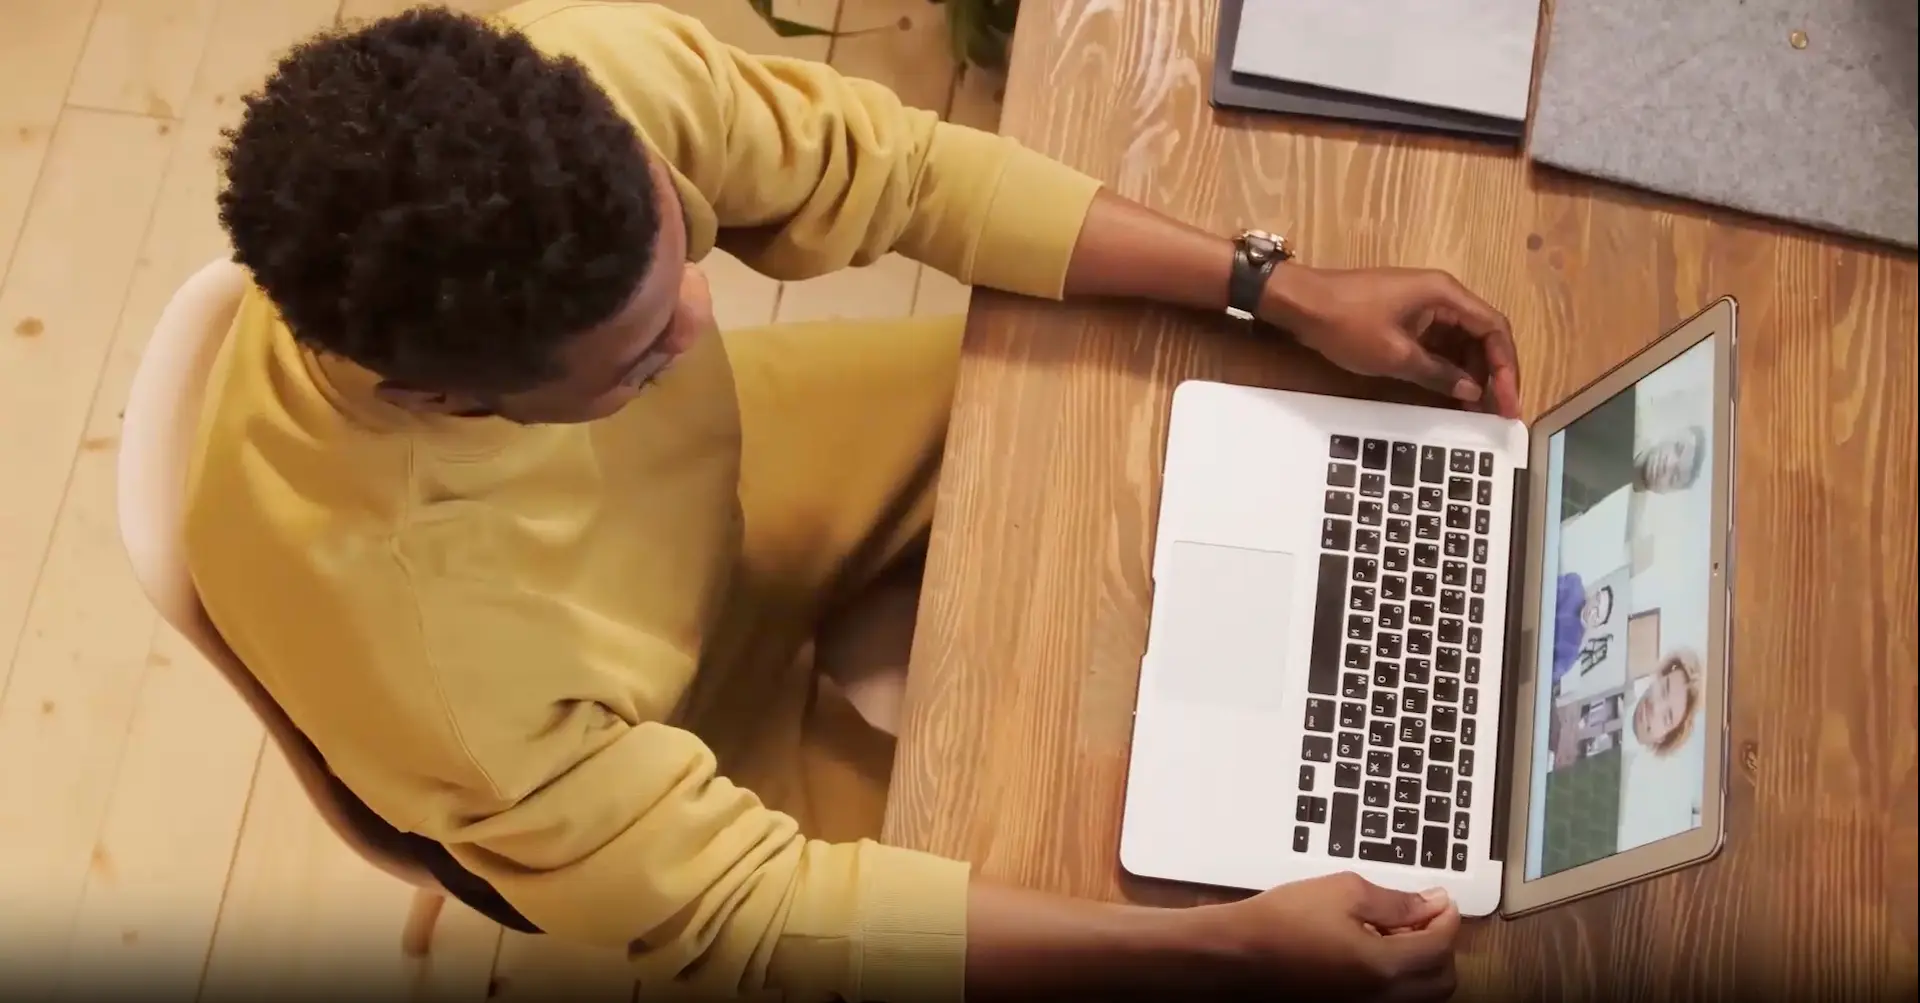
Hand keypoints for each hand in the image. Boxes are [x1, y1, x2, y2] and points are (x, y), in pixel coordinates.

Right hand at [1198, 872, 1462, 1001]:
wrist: (1239, 952)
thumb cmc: (1282, 921)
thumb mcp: (1345, 892)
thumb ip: (1396, 901)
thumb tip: (1430, 903)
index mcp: (1385, 967)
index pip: (1441, 944)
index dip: (1446, 915)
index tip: (1440, 896)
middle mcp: (1382, 996)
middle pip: (1442, 979)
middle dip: (1442, 944)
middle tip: (1425, 914)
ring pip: (1422, 994)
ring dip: (1423, 962)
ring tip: (1398, 929)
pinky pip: (1395, 998)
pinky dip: (1400, 975)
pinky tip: (1375, 947)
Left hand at [1263, 265, 1522, 418]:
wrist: (1300, 303)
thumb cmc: (1347, 323)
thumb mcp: (1395, 355)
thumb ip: (1438, 373)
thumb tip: (1472, 392)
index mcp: (1446, 295)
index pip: (1494, 328)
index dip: (1506, 367)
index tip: (1509, 399)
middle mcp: (1442, 296)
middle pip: (1481, 336)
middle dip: (1492, 374)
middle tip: (1497, 413)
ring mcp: (1423, 307)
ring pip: (1460, 343)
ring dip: (1469, 375)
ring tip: (1476, 412)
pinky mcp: (1406, 318)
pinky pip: (1438, 344)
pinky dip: (1446, 369)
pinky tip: (1450, 396)